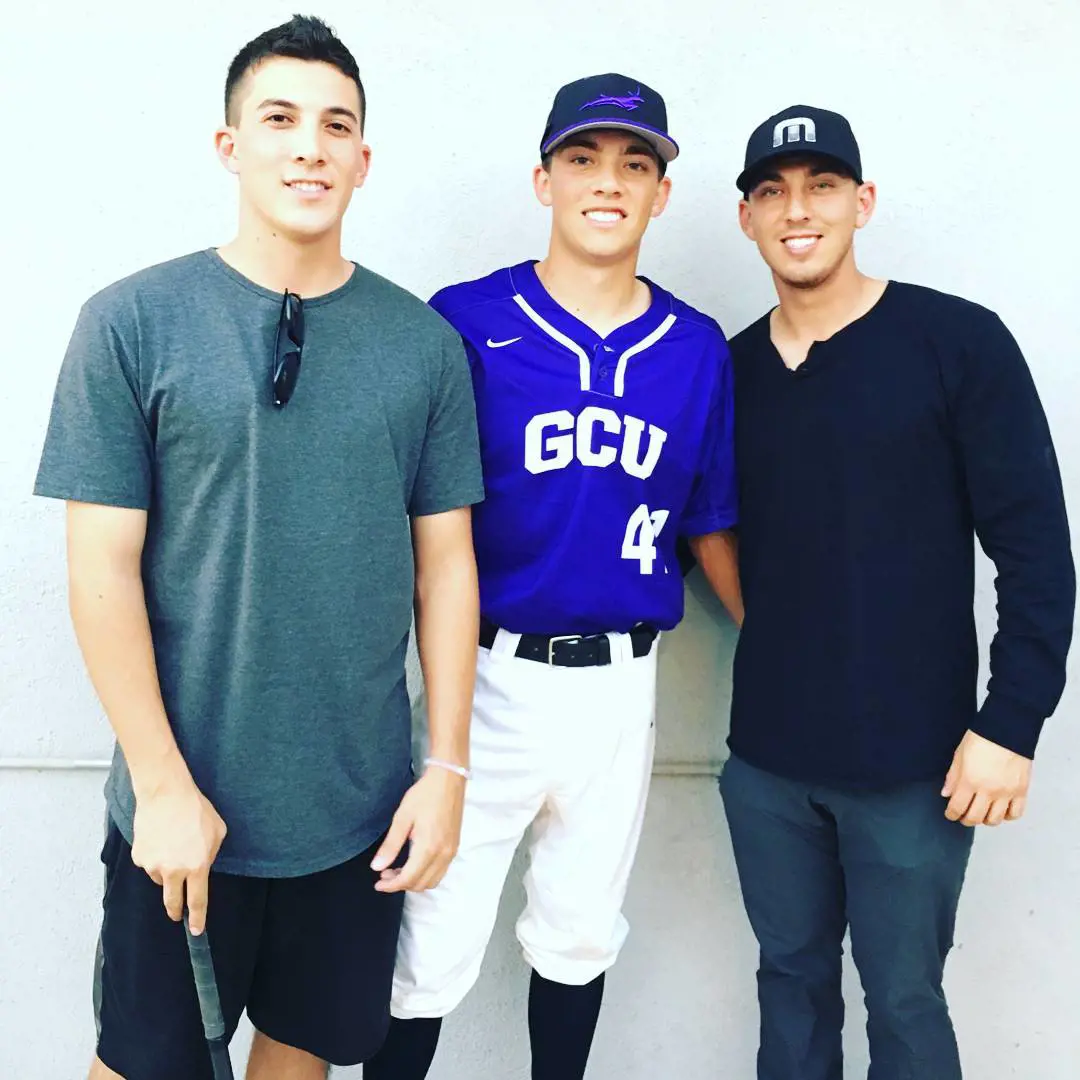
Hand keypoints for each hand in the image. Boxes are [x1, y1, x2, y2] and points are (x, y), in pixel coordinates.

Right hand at [131, 760, 226, 934]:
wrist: (166, 793)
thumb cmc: (196, 809)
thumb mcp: (217, 832)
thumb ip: (211, 854)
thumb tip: (204, 866)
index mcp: (197, 866)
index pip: (197, 901)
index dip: (197, 918)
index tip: (196, 930)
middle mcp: (174, 871)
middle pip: (172, 903)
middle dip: (175, 910)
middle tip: (177, 912)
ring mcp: (153, 865)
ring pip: (161, 879)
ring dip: (167, 872)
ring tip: (173, 846)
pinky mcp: (139, 857)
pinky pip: (149, 864)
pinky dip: (155, 857)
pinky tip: (161, 839)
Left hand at [371, 767, 465, 892]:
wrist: (449, 780)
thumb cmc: (424, 795)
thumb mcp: (402, 817)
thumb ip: (390, 845)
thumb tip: (376, 867)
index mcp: (428, 848)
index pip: (408, 879)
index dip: (391, 886)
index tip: (377, 883)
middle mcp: (443, 855)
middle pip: (421, 884)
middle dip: (401, 884)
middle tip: (385, 873)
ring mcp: (451, 852)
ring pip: (432, 881)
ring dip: (414, 881)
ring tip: (398, 869)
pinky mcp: (455, 847)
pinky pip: (440, 871)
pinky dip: (426, 874)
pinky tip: (414, 863)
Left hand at [942, 729, 1032, 826]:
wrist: (1008, 729)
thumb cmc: (982, 738)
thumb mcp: (959, 755)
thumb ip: (953, 777)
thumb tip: (946, 794)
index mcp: (970, 780)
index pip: (957, 807)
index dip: (951, 814)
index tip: (950, 813)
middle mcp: (989, 790)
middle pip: (975, 818)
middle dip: (966, 819)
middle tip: (963, 816)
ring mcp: (1007, 792)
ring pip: (995, 820)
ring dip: (985, 819)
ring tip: (981, 812)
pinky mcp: (1022, 791)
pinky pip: (1015, 813)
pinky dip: (1007, 816)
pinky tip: (1000, 809)